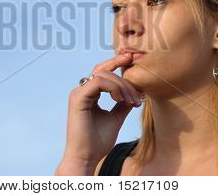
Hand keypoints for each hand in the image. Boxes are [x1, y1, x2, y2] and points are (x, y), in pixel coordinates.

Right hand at [58, 52, 142, 173]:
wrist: (87, 158)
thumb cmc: (98, 142)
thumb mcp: (115, 118)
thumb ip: (122, 105)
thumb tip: (135, 94)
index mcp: (88, 94)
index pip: (103, 73)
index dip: (116, 64)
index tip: (131, 60)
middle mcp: (81, 91)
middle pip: (104, 71)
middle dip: (124, 79)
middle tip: (138, 95)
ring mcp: (78, 93)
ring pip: (103, 75)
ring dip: (122, 86)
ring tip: (131, 101)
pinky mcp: (78, 98)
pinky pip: (98, 82)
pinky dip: (113, 88)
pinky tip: (121, 99)